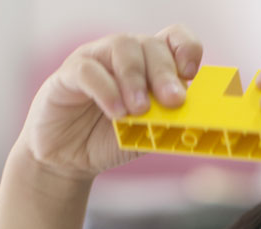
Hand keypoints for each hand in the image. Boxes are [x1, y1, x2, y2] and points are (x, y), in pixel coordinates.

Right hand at [17, 25, 202, 180]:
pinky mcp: (70, 73)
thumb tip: (190, 114)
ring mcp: (96, 59)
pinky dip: (106, 91)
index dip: (186, 49)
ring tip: (139, 111)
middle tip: (172, 102)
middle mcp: (124, 56)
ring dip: (136, 79)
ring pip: (122, 47)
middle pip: (151, 44)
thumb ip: (167, 121)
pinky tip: (115, 113)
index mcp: (149, 67)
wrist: (70, 158)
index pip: (173, 39)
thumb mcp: (147, 133)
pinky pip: (89, 70)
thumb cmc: (111, 140)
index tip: (190, 73)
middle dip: (165, 74)